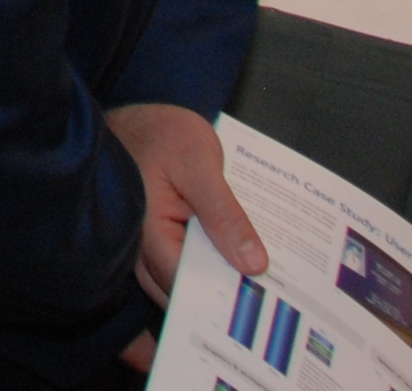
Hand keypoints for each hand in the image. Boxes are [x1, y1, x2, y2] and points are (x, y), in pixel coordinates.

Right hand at [107, 102, 261, 310]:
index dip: (224, 295)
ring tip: (259, 269)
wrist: (141, 114)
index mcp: (148, 234)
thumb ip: (225, 216)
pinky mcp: (159, 238)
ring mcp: (148, 246)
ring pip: (185, 279)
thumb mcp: (200, 166)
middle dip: (225, 290)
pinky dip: (211, 261)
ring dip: (219, 276)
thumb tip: (253, 264)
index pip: (187, 284)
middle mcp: (141, 249)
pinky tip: (239, 252)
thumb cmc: (162, 133)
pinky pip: (185, 261)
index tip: (263, 295)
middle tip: (270, 285)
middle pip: (185, 290)